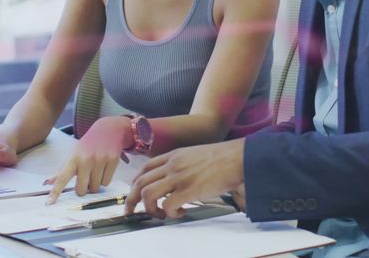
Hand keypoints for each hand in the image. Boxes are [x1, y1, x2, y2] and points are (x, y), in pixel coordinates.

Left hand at [44, 116, 131, 203]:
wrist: (108, 129)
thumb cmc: (88, 144)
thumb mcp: (73, 154)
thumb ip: (61, 170)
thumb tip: (47, 183)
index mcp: (74, 158)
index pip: (62, 178)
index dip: (56, 192)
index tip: (49, 203)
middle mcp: (86, 159)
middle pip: (82, 190)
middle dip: (83, 188)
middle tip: (85, 178)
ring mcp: (100, 160)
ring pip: (96, 187)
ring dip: (95, 183)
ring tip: (96, 170)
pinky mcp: (113, 161)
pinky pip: (106, 183)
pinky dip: (104, 179)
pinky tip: (104, 168)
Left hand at [124, 138, 244, 219]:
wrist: (237, 157)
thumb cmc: (221, 158)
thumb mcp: (194, 154)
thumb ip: (181, 164)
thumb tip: (173, 181)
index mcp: (173, 156)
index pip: (144, 169)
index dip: (136, 184)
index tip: (135, 195)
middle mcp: (172, 165)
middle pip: (139, 183)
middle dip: (132, 200)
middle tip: (132, 211)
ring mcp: (178, 177)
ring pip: (147, 195)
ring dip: (150, 209)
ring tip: (161, 214)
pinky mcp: (188, 190)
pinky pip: (167, 206)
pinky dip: (170, 213)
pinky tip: (180, 212)